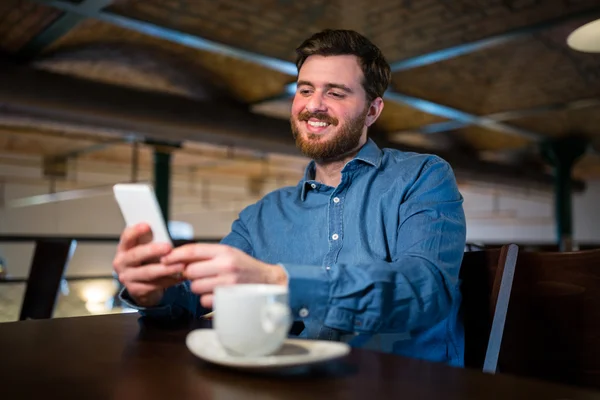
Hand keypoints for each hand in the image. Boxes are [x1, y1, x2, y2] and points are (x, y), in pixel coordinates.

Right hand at [112, 223, 184, 306]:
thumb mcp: (145, 250)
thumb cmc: (145, 262)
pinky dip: (170, 281)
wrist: (140, 286)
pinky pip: (155, 285)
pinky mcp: (136, 290)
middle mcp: (121, 263)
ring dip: (166, 269)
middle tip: (168, 247)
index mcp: (123, 248)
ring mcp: (127, 278)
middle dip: (153, 250)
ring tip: (181, 265)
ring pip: (148, 272)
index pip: (126, 237)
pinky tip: (180, 277)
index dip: (135, 231)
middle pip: (136, 255)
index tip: (147, 225)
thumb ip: (150, 242)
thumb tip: (165, 233)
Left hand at [160, 244, 287, 307]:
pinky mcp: (228, 298)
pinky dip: (206, 298)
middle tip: (197, 275)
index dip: (175, 255)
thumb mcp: (229, 254)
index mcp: (224, 251)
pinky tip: (216, 294)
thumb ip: (207, 255)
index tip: (164, 259)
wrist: (269, 282)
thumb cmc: (245, 268)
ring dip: (197, 287)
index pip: (193, 250)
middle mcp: (225, 265)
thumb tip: (179, 258)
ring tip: (210, 284)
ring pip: (195, 287)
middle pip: (190, 271)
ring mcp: (227, 283)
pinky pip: (204, 300)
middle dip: (189, 275)